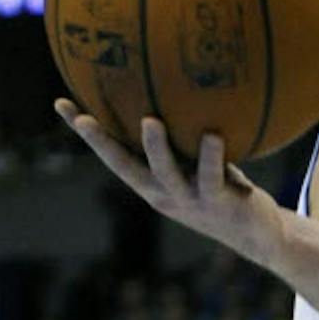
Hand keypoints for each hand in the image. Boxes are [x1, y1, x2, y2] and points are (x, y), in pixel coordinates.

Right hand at [54, 99, 283, 267]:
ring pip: (164, 172)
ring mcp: (188, 199)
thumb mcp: (199, 161)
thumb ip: (187, 135)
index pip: (113, 152)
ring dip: (155, 147)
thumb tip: (182, 85)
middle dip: (100, 143)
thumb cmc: (226, 188)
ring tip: (150, 121)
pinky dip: (210, 156)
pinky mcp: (216, 202)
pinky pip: (211, 176)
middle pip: (123, 165)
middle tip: (83, 117)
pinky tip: (213, 135)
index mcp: (151, 181)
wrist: (256, 233)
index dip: (87, 132)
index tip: (61, 103)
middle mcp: (161, 191)